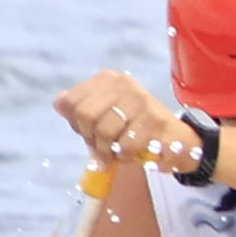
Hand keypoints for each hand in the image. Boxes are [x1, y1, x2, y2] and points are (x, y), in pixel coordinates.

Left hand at [57, 67, 205, 175]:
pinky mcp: (156, 121)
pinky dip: (125, 157)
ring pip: (105, 132)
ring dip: (108, 151)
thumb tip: (59, 102)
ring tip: (117, 154)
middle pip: (85, 115)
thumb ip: (80, 109)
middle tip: (102, 149)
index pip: (71, 102)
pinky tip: (133, 154)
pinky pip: (126, 145)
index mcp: (108, 80)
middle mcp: (124, 84)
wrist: (177, 139)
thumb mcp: (105, 114)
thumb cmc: (134, 127)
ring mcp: (141, 101)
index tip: (89, 133)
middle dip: (91, 139)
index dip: (76, 124)